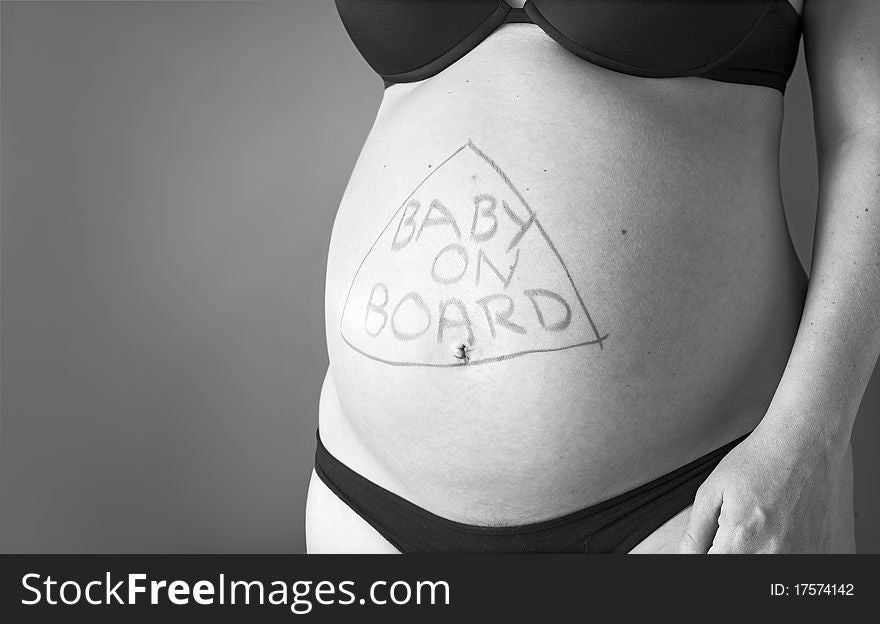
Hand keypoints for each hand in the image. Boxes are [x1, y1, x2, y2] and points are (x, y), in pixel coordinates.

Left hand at [676, 421, 844, 553]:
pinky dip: (776, 549)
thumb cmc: (759, 461)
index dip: (706, 556)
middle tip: (733, 527)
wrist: (802, 445)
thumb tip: (687, 556)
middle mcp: (773, 553)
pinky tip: (776, 526)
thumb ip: (695, 533)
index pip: (713, 568)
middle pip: (738, 568)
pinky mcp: (817, 552)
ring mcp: (799, 555)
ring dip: (753, 551)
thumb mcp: (711, 492)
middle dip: (728, 552)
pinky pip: (788, 560)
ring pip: (761, 567)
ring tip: (757, 523)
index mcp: (742, 538)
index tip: (708, 546)